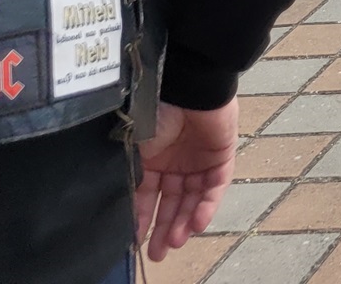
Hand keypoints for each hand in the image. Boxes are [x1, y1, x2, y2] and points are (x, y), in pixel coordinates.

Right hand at [134, 99, 239, 261]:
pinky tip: (197, 224)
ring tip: (176, 243)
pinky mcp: (221, 155)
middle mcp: (174, 162)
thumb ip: (130, 178)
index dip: (141, 219)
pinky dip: (207, 206)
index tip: (134, 242)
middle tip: (158, 253)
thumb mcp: (133, 150)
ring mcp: (198, 159)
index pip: (146, 197)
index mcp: (150, 159)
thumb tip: (118, 209)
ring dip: (185, 222)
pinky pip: (215, 186)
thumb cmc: (153, 112)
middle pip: (171, 202)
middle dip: (164, 229)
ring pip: (193, 199)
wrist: (186, 86)